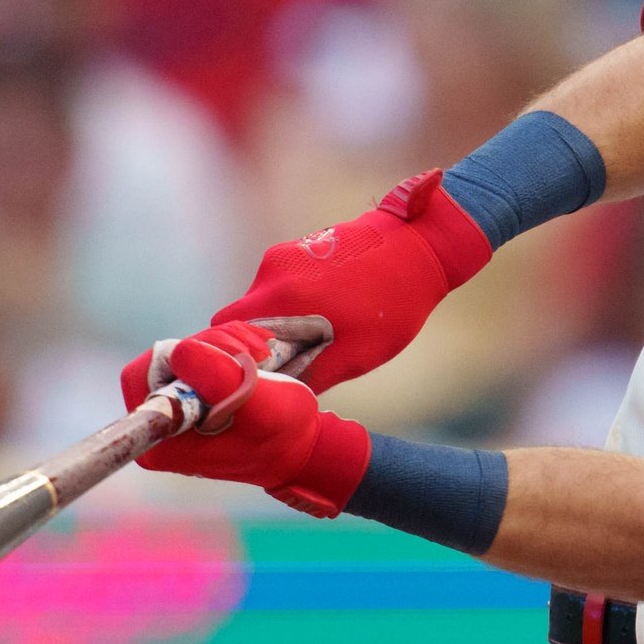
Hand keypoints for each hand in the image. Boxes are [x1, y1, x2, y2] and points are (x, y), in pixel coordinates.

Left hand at [124, 323, 373, 515]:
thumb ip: (221, 380)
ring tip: (261, 355)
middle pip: (163, 357)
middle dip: (211, 345)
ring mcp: (174, 412)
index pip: (142, 374)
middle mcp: (159, 429)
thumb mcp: (261, 406)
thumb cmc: (284, 433)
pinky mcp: (190, 397)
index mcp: (162, 444)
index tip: (230, 364)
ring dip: (225, 343)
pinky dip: (227, 345)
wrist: (301, 445)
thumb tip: (178, 351)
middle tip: (253, 354)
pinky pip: (196, 353)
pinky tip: (257, 354)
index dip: (184, 355)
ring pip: (183, 350)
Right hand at [212, 170, 492, 389]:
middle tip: (293, 360)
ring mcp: (283, 254)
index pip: (225, 330)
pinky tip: (326, 310)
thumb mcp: (354, 356)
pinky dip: (291, 304)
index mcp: (282, 298)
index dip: (234, 356)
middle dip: (258, 342)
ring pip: (262, 302)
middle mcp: (272, 272)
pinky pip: (278, 285)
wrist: (419, 247)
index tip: (255, 372)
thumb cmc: (391, 305)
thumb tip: (279, 397)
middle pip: (241, 317)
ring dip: (279, 322)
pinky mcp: (296, 247)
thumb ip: (310, 375)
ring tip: (318, 333)